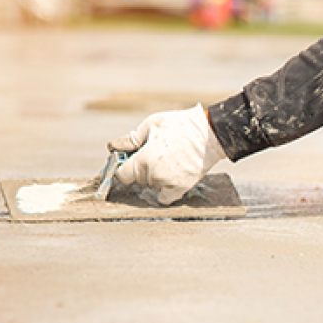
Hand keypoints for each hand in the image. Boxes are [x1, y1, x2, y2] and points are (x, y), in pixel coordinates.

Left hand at [107, 104, 226, 204]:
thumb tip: (113, 147)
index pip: (122, 174)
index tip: (130, 161)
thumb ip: (131, 139)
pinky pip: (164, 198)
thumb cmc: (180, 125)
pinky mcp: (180, 188)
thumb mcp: (152, 124)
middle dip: (142, 168)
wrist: (209, 134)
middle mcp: (154, 175)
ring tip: (169, 160)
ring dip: (155, 176)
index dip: (124, 167)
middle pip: (138, 179)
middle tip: (156, 154)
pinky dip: (164, 190)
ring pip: (152, 184)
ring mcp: (168, 183)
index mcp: (144, 159)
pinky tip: (170, 178)